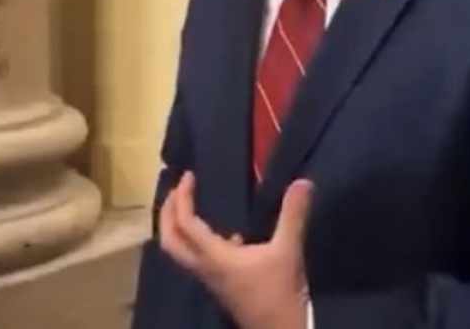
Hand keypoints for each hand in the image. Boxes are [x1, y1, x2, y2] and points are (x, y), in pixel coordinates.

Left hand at [159, 171, 312, 328]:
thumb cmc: (279, 292)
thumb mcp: (288, 251)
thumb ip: (293, 216)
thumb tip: (302, 182)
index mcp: (214, 256)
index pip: (185, 223)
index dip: (182, 197)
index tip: (189, 176)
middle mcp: (205, 267)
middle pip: (170, 241)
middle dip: (167, 214)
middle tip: (177, 190)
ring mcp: (211, 279)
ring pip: (181, 252)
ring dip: (178, 229)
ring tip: (190, 207)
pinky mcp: (220, 285)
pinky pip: (199, 260)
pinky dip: (201, 243)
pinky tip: (231, 238)